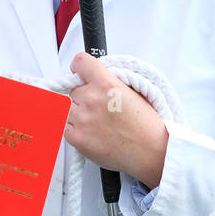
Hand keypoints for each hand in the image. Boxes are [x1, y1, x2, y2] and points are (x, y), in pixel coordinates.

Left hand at [65, 52, 169, 188]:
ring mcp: (82, 119)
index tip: (80, 74)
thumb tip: (93, 77)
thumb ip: (108, 81)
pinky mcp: (76, 138)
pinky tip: (91, 131)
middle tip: (98, 107)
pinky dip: (74, 128)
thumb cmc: (146, 125)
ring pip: (67, 107)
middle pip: (73, 89)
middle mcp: (92, 99)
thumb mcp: (132, 91)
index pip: (80, 63)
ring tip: (96, 121)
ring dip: (77, 112)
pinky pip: (64, 126)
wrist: (150, 152)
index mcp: (106, 83)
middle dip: (83, 96)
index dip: (79, 68)